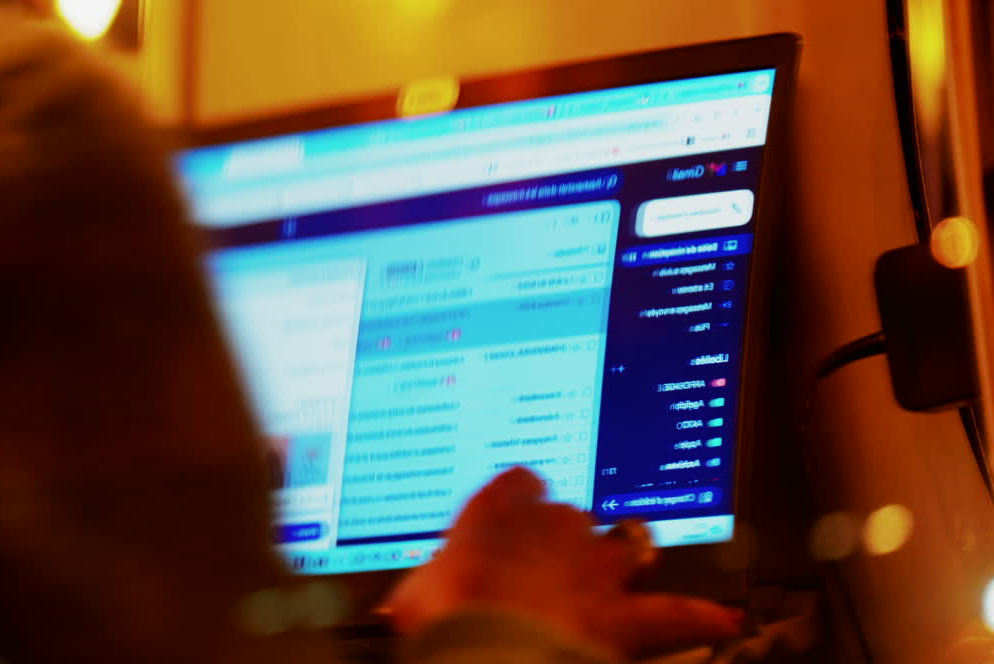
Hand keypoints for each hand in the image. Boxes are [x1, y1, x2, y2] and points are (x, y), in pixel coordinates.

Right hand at [382, 467, 743, 657]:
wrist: (488, 647)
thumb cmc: (444, 613)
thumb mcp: (414, 594)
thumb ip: (424, 590)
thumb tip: (404, 611)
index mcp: (502, 506)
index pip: (521, 482)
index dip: (520, 501)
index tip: (511, 516)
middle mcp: (556, 524)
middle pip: (577, 515)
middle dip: (572, 535)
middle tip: (558, 560)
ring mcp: (598, 567)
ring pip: (630, 544)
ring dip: (632, 553)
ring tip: (636, 558)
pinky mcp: (627, 614)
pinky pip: (676, 611)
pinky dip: (700, 615)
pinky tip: (724, 618)